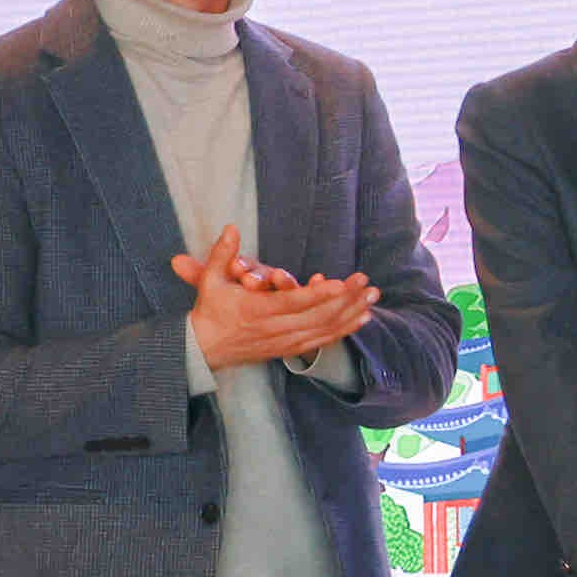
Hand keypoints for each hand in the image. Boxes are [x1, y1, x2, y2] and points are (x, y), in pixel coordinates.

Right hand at [173, 225, 375, 371]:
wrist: (204, 349)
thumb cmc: (210, 310)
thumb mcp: (211, 280)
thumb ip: (221, 253)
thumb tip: (231, 227)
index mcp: (256, 311)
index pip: (292, 303)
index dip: (318, 295)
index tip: (340, 284)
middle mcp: (274, 329)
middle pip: (317, 316)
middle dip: (345, 300)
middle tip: (368, 284)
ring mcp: (285, 341)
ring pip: (324, 329)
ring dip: (351, 313)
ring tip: (372, 296)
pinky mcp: (290, 349)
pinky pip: (323, 341)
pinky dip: (344, 330)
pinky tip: (363, 318)